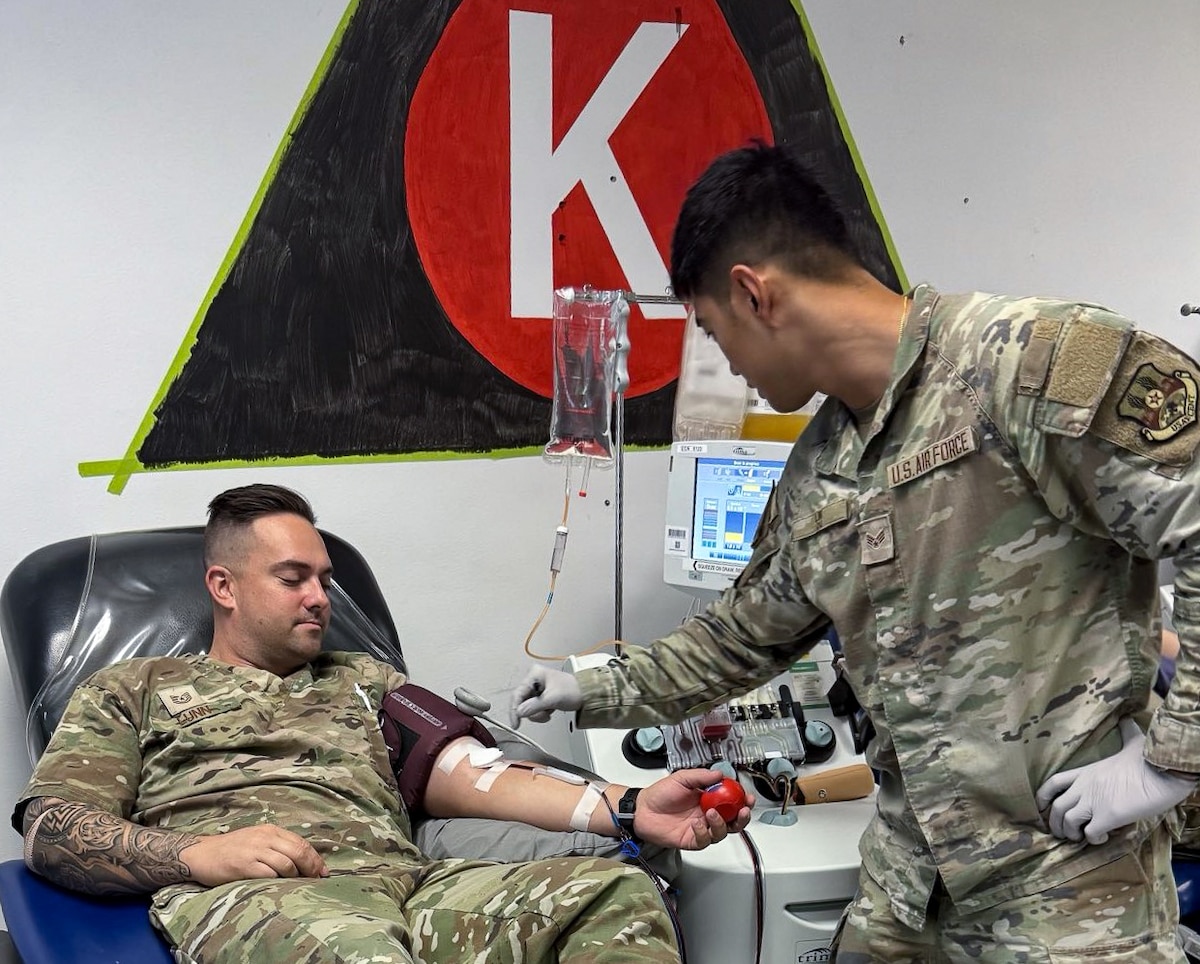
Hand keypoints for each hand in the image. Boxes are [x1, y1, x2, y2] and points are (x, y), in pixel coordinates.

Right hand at [181, 824, 327, 885]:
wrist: (201, 854)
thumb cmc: (231, 850)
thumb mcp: (257, 840)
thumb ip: (277, 846)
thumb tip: (303, 861)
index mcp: (270, 830)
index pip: (300, 843)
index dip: (315, 858)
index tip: (323, 871)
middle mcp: (264, 838)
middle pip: (298, 852)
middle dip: (311, 868)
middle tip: (317, 880)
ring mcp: (254, 851)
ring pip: (286, 864)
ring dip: (296, 877)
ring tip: (299, 886)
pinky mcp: (244, 866)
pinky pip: (268, 875)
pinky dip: (278, 882)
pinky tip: (280, 888)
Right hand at [510, 666, 581, 725]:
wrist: (586, 695)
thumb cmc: (574, 690)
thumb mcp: (553, 698)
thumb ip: (535, 706)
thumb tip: (519, 712)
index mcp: (535, 674)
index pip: (518, 693)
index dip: (515, 710)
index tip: (516, 723)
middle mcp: (534, 680)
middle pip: (522, 701)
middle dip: (532, 711)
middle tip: (543, 713)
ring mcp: (537, 689)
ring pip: (527, 707)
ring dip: (538, 713)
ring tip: (549, 710)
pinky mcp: (541, 697)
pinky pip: (534, 709)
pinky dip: (541, 713)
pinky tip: (550, 710)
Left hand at [634, 769, 754, 850]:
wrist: (642, 809)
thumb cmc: (660, 794)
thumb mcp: (682, 778)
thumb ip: (702, 776)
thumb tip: (720, 774)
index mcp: (708, 798)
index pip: (731, 801)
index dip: (742, 800)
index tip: (747, 797)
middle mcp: (707, 814)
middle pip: (733, 821)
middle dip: (742, 817)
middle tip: (742, 810)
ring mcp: (701, 828)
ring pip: (722, 832)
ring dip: (721, 823)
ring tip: (712, 813)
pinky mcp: (692, 840)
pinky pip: (704, 840)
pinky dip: (704, 832)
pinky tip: (697, 824)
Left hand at [1035, 717, 1196, 844]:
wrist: (1164, 771)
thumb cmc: (1148, 758)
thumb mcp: (1132, 741)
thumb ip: (1125, 732)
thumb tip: (1128, 718)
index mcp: (1086, 771)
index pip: (1053, 782)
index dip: (1043, 797)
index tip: (1041, 809)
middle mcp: (1085, 786)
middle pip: (1056, 807)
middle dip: (1056, 824)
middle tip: (1064, 833)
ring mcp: (1095, 802)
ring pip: (1068, 822)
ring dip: (1072, 834)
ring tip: (1082, 837)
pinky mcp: (1108, 816)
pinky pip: (1090, 833)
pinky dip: (1093, 839)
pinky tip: (1102, 837)